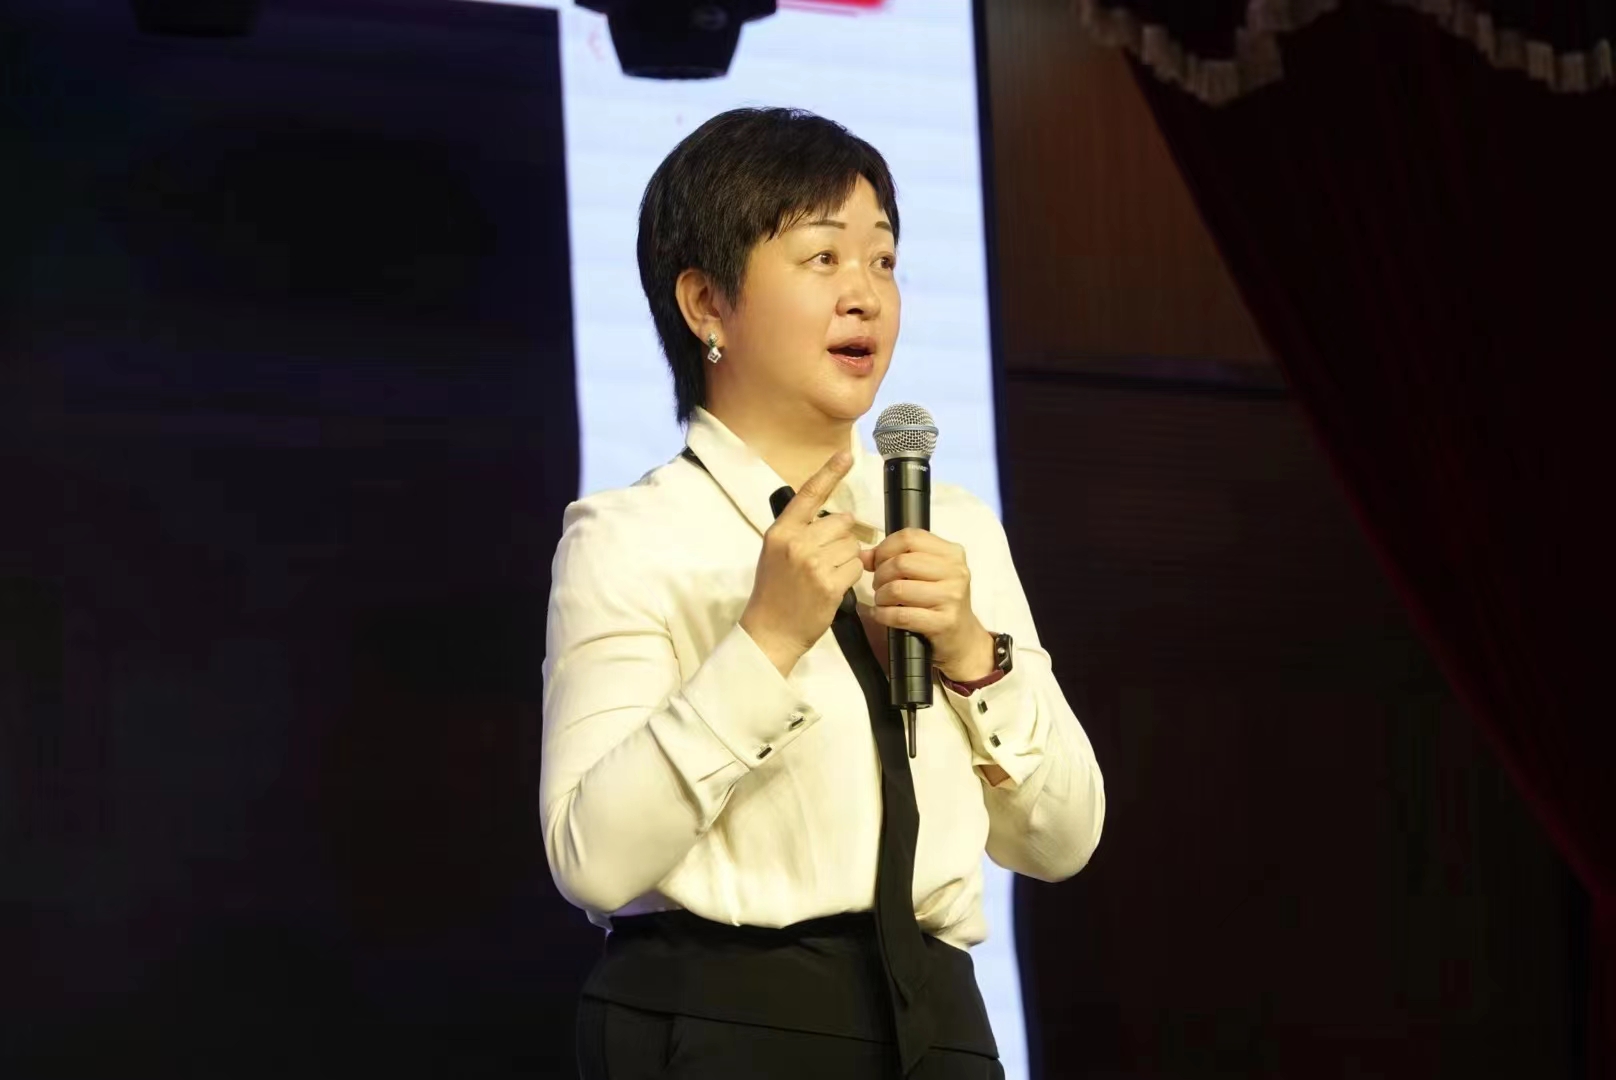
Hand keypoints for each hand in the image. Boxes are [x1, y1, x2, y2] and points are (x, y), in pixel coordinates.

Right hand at [740, 451, 863, 676]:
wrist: (768, 633)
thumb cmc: (774, 594)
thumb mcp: (776, 554)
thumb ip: (801, 533)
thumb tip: (840, 519)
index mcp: (780, 532)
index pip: (808, 494)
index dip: (830, 473)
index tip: (846, 455)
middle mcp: (796, 543)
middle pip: (842, 522)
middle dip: (842, 539)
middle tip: (824, 561)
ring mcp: (812, 563)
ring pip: (852, 546)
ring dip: (847, 560)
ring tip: (826, 577)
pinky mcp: (828, 584)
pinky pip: (855, 567)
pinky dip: (850, 577)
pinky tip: (833, 588)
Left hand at [862, 528, 994, 681]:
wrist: (962, 637)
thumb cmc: (939, 600)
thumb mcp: (924, 573)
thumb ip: (896, 558)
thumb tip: (863, 555)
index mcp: (951, 553)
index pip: (909, 537)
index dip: (885, 548)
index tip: (877, 562)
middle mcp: (955, 571)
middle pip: (901, 562)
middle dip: (880, 575)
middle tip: (878, 586)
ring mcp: (952, 597)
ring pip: (898, 589)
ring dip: (880, 597)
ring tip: (881, 601)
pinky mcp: (944, 621)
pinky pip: (901, 615)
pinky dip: (883, 615)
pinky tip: (880, 615)